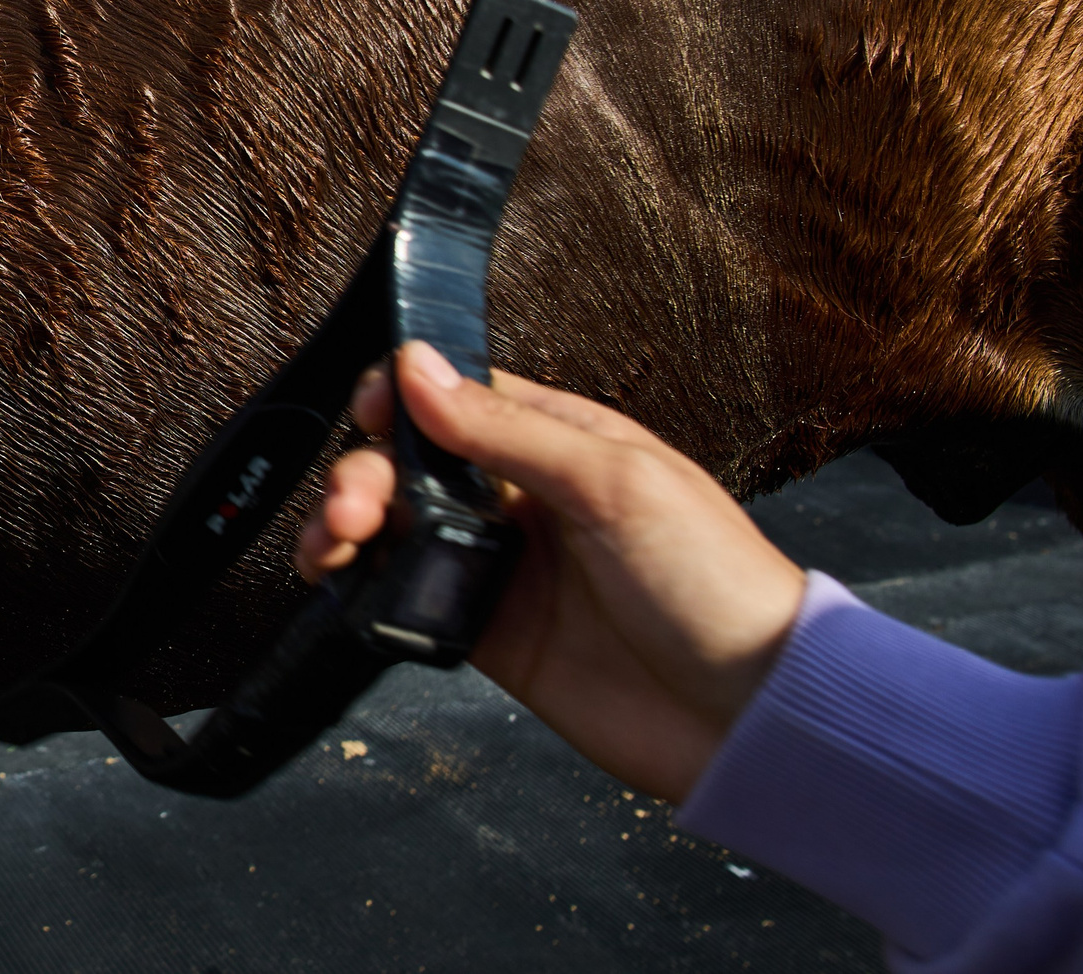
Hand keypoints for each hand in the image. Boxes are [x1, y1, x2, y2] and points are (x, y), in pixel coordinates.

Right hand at [295, 341, 806, 801]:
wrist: (749, 714)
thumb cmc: (716, 583)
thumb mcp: (615, 483)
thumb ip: (508, 429)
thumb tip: (420, 368)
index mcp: (564, 441)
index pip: (460, 396)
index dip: (401, 396)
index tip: (368, 412)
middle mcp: (526, 497)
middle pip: (413, 462)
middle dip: (366, 470)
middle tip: (355, 505)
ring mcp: (506, 566)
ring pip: (399, 528)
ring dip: (350, 522)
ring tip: (333, 541)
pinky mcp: (490, 634)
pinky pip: (408, 602)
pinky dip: (365, 590)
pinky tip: (347, 585)